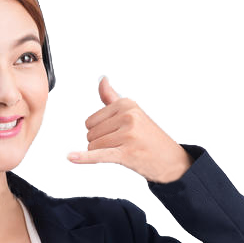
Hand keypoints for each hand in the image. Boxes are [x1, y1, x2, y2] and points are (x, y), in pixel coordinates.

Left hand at [66, 76, 194, 183]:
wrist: (171, 162)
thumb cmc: (149, 138)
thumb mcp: (132, 112)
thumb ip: (112, 98)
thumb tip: (102, 80)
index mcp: (127, 103)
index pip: (91, 121)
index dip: (101, 131)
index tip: (119, 133)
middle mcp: (128, 116)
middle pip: (91, 134)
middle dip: (103, 143)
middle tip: (124, 143)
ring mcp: (127, 135)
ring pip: (93, 146)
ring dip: (105, 152)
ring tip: (125, 150)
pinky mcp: (126, 153)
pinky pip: (98, 155)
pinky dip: (84, 158)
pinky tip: (71, 157)